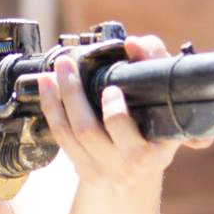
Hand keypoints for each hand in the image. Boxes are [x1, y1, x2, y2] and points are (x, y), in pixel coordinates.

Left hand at [33, 35, 204, 194]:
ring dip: (56, 100)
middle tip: (66, 64)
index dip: (115, 112)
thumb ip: (154, 62)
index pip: (128, 135)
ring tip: (51, 73)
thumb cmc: (157, 122)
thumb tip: (133, 44)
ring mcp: (101, 169)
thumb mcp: (166, 96)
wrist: (144, 168)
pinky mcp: (83, 168)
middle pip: (88, 131)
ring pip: (69, 133)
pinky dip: (51, 110)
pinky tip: (47, 88)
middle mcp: (124, 166)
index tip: (111, 88)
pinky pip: (61, 138)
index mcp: (149, 153)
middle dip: (73, 95)